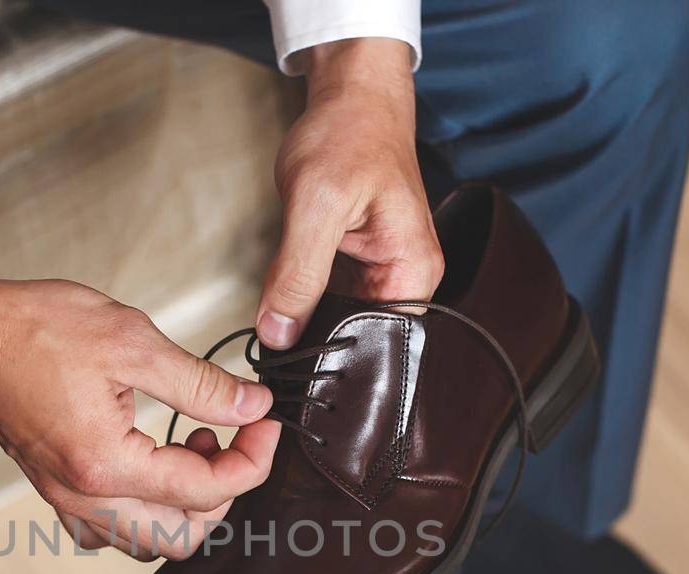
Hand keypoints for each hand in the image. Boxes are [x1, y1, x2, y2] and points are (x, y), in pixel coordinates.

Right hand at [0, 266, 280, 559]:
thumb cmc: (34, 330)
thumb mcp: (133, 342)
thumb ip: (202, 384)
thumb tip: (253, 407)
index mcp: (107, 466)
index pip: (207, 492)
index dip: (254, 458)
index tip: (265, 421)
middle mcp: (85, 497)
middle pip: (182, 537)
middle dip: (224, 492)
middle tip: (234, 437)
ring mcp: (67, 499)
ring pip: (147, 542)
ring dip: (185, 505)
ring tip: (193, 444)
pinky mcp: (57, 490)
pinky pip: (112, 529)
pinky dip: (146, 509)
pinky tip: (153, 459)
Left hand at [258, 37, 442, 348]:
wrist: (350, 96)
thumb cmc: (350, 133)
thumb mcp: (317, 204)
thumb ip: (297, 274)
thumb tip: (278, 332)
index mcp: (414, 273)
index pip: (377, 342)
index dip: (332, 356)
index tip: (290, 361)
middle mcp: (403, 279)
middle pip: (354, 336)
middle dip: (313, 339)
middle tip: (274, 341)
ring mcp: (378, 273)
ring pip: (333, 319)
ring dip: (304, 318)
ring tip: (278, 312)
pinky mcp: (353, 264)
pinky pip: (324, 297)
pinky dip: (300, 298)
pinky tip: (284, 293)